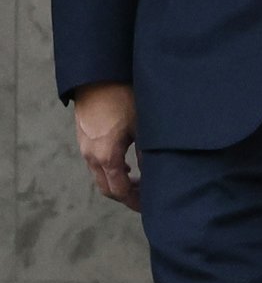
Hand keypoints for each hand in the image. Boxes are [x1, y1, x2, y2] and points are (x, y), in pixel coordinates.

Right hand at [73, 82, 140, 210]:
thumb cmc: (123, 99)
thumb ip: (147, 155)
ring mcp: (84, 148)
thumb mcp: (142, 128)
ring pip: (100, 176)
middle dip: (126, 196)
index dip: (134, 202)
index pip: (120, 191)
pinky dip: (110, 170)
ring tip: (139, 181)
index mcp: (107, 157)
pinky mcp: (84, 138)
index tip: (148, 206)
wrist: (98, 76)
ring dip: (118, 182)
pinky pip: (95, 163)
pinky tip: (126, 165)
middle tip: (146, 196)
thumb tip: (156, 174)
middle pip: (107, 188)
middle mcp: (91, 156)